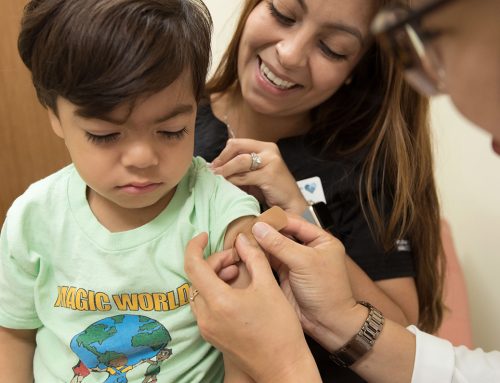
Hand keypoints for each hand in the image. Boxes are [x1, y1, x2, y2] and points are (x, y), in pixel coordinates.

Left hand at [185, 232, 319, 382]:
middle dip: (215, 262)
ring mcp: (207, 328)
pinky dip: (215, 292)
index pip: (192, 265)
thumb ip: (253, 257)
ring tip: (239, 272)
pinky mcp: (212, 336)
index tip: (204, 236)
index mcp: (218, 302)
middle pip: (197, 278)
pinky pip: (205, 306)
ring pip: (200, 292)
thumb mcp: (269, 285)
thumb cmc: (279, 329)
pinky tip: (236, 290)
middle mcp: (206, 316)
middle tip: (238, 258)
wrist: (283, 366)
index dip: (195, 246)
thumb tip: (242, 239)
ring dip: (215, 277)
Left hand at [211, 138, 307, 213]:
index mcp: (265, 147)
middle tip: (212, 172)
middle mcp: (269, 150)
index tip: (213, 165)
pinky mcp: (270, 174)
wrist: (291, 204)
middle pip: (237, 148)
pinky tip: (227, 186)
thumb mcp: (254, 175)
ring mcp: (271, 161)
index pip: (237, 143)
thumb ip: (240, 169)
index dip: (223, 154)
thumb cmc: (271, 190)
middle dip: (221, 160)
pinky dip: (233, 181)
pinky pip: (244, 176)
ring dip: (225, 171)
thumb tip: (216, 168)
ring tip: (216, 179)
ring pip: (239, 161)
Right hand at [251, 215, 363, 348]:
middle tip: (246, 229)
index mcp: (321, 240)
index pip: (295, 223)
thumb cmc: (326, 291)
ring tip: (243, 239)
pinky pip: (269, 261)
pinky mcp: (285, 275)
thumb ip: (280, 244)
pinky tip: (246, 252)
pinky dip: (259, 256)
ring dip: (260, 244)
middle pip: (283, 233)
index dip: (276, 221)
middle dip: (266, 232)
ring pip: (274, 247)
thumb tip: (259, 228)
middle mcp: (308, 248)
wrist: (328, 323)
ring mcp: (295, 262)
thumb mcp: (304, 262)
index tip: (257, 220)